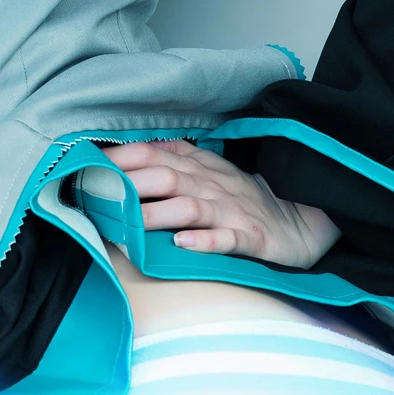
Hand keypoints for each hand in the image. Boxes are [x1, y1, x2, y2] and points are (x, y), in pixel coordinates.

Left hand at [106, 139, 340, 269]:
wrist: (304, 220)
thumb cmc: (248, 199)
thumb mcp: (212, 171)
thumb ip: (177, 158)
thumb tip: (134, 150)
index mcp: (203, 168)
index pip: (157, 155)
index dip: (124, 159)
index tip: (89, 165)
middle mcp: (214, 185)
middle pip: (168, 177)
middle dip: (131, 184)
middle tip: (97, 195)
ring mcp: (232, 211)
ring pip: (191, 207)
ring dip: (158, 213)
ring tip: (129, 223)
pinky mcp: (251, 238)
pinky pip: (227, 238)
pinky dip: (204, 241)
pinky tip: (182, 244)